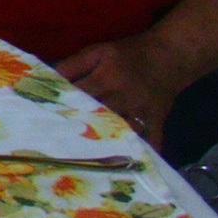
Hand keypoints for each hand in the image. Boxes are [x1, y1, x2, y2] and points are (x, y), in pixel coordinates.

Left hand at [55, 35, 183, 150]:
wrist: (170, 55)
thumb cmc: (128, 54)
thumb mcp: (98, 52)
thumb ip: (73, 65)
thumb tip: (48, 79)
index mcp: (107, 77)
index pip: (81, 95)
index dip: (64, 106)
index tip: (46, 119)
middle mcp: (125, 95)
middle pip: (100, 115)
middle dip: (81, 127)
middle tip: (59, 143)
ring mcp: (143, 110)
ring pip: (122, 129)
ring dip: (107, 142)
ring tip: (85, 157)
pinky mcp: (158, 119)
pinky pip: (152, 138)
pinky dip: (144, 152)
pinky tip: (131, 165)